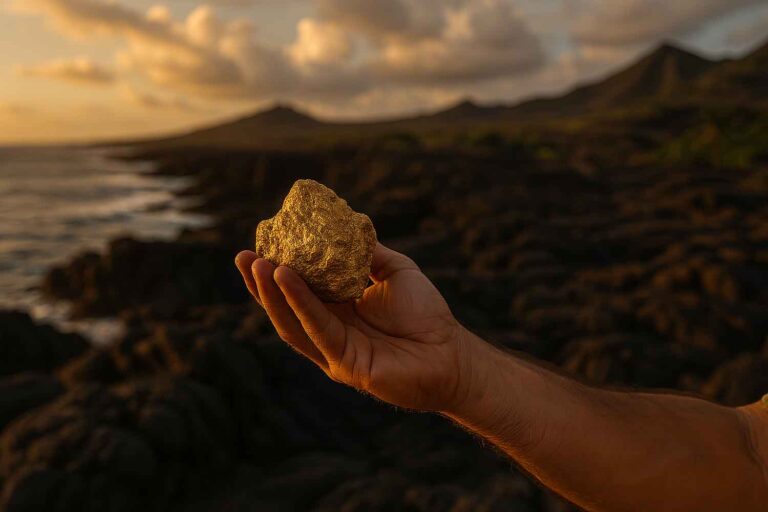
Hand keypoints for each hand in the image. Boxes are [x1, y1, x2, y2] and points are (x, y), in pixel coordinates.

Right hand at [235, 243, 472, 410]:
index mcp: (338, 309)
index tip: (258, 243)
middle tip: (242, 255)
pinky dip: (298, 303)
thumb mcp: (395, 271)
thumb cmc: (426, 314)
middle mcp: (329, 330)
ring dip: (271, 293)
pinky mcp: (344, 362)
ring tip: (256, 263)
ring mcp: (333, 350)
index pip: (298, 289)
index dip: (276, 269)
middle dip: (259, 283)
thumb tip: (345, 226)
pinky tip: (285, 277)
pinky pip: (316, 329)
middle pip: (285, 307)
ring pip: (292, 321)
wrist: (451, 353)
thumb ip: (368, 253)